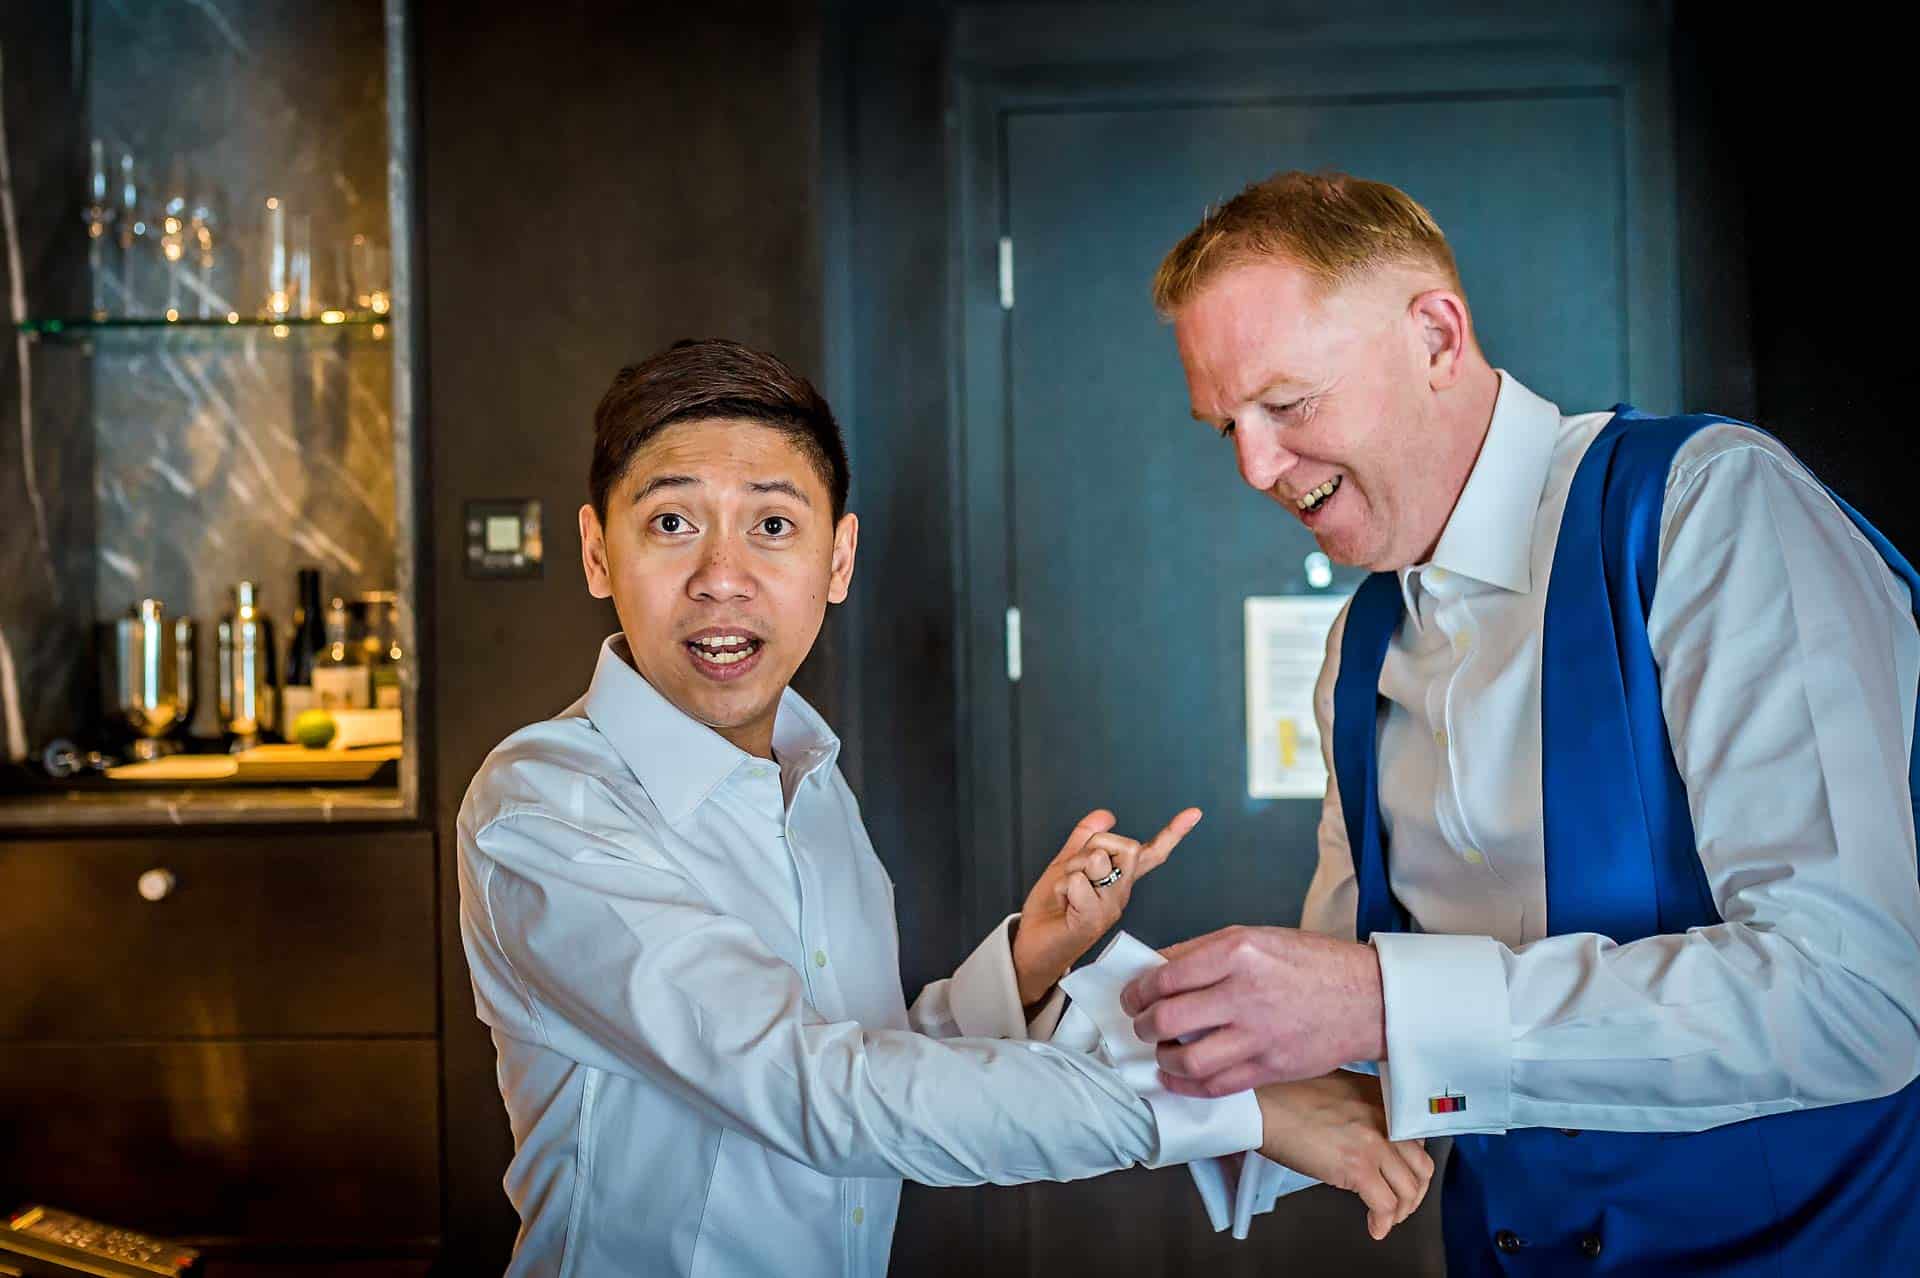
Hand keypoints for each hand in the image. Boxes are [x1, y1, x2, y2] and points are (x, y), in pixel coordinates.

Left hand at [1011, 807, 1201, 1006]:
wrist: (1033, 946)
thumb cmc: (1052, 909)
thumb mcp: (1067, 864)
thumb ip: (1085, 838)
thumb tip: (1106, 814)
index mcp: (1118, 878)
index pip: (1151, 852)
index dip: (1173, 832)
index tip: (1195, 813)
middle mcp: (1120, 893)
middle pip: (1126, 845)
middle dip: (1095, 845)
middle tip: (1076, 871)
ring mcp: (1110, 908)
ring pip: (1097, 859)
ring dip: (1071, 868)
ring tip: (1065, 891)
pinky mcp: (1093, 920)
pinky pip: (1078, 881)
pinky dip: (1061, 887)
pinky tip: (1063, 905)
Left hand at [1119, 925, 1385, 1093]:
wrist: (1368, 998)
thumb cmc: (1311, 962)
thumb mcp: (1256, 936)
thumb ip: (1204, 951)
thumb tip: (1156, 968)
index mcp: (1238, 952)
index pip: (1165, 976)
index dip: (1138, 991)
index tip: (1133, 997)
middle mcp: (1245, 994)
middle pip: (1168, 1018)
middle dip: (1143, 1024)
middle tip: (1143, 1023)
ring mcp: (1258, 1036)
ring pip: (1187, 1059)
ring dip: (1162, 1058)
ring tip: (1161, 1050)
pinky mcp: (1270, 1068)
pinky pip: (1215, 1086)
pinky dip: (1186, 1085)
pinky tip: (1177, 1076)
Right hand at [1256, 1072, 1433, 1240]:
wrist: (1261, 1103)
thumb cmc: (1286, 1095)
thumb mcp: (1338, 1089)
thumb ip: (1363, 1109)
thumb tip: (1368, 1138)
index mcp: (1381, 1097)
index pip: (1417, 1138)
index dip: (1410, 1165)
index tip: (1402, 1176)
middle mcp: (1384, 1118)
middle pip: (1421, 1167)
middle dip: (1413, 1192)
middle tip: (1400, 1203)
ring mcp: (1373, 1142)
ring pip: (1408, 1190)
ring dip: (1400, 1211)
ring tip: (1385, 1218)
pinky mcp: (1356, 1167)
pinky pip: (1384, 1205)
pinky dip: (1382, 1222)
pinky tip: (1374, 1227)